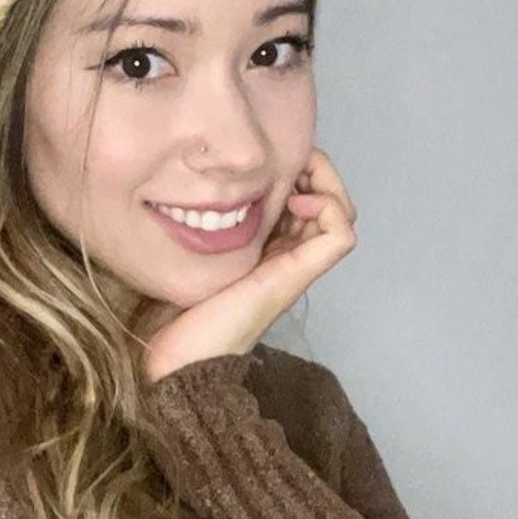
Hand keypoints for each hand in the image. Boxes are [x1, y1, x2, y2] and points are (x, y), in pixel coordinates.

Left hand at [142, 147, 357, 383]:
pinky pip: (341, 234)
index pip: (302, 197)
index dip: (295, 169)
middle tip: (282, 160)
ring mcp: (295, 265)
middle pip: (328, 200)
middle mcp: (286, 255)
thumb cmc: (176, 312)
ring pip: (341, 212)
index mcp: (265, 248)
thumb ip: (196, 224)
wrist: (180, 358)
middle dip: (313, 168)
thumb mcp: (187, 252)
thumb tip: (189, 185)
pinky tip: (295, 202)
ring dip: (325, 182)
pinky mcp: (296, 274)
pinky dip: (330, 208)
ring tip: (292, 178)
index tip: (264, 161)